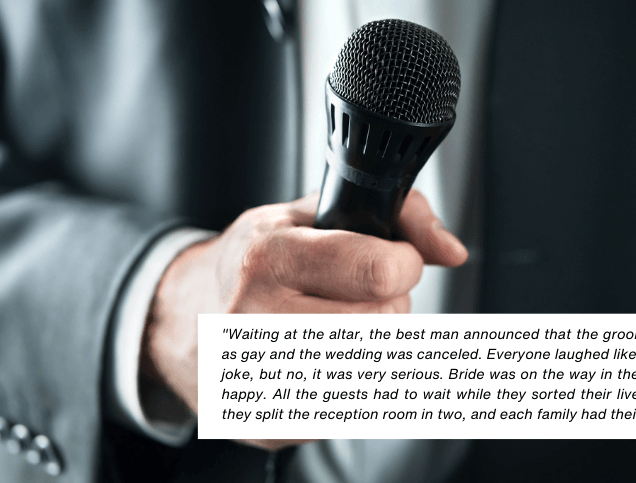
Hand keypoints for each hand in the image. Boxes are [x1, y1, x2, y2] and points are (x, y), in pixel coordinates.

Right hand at [140, 190, 466, 449]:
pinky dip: (354, 381)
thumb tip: (452, 251)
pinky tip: (323, 357)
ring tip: (339, 322)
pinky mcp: (268, 425)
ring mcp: (258, 380)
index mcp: (267, 257)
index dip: (404, 264)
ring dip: (375, 344)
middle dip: (389, 304)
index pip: (378, 272)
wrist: (183, 318)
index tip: (395, 259)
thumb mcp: (311, 212)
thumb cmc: (256, 260)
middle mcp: (256, 319)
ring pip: (377, 369)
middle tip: (355, 293)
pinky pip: (353, 408)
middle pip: (385, 323)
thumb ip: (396, 214)